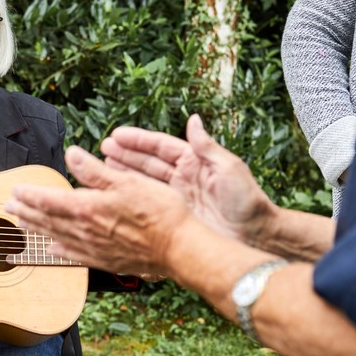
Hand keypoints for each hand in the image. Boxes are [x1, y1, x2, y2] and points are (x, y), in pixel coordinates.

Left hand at [7, 146, 194, 276]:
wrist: (179, 248)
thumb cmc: (158, 211)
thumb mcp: (127, 181)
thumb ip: (95, 170)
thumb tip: (72, 153)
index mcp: (88, 207)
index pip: (50, 200)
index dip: (30, 195)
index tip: (14, 190)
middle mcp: (85, 230)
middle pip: (48, 220)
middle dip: (26, 212)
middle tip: (8, 207)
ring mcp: (94, 248)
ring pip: (56, 237)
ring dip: (37, 230)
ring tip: (21, 225)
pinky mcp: (105, 260)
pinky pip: (74, 255)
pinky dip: (59, 251)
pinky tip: (52, 250)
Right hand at [100, 114, 275, 246]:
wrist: (254, 236)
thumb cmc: (248, 201)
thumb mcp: (229, 168)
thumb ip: (208, 146)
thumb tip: (194, 119)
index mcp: (195, 161)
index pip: (161, 146)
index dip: (138, 140)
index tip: (117, 135)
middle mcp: (183, 177)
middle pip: (148, 161)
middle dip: (125, 154)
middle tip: (103, 149)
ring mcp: (177, 197)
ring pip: (144, 181)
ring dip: (124, 173)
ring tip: (102, 167)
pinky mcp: (175, 215)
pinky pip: (149, 203)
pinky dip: (133, 196)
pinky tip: (117, 193)